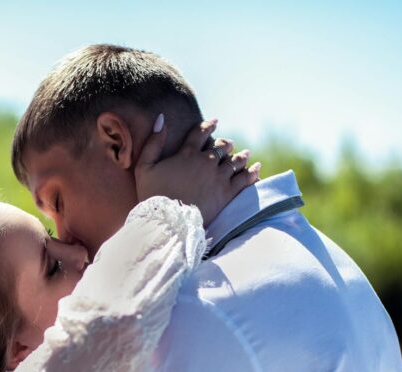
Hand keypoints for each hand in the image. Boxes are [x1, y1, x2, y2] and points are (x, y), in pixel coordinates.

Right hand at [134, 116, 260, 224]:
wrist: (167, 221)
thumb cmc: (151, 195)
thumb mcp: (144, 167)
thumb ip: (153, 143)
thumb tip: (161, 120)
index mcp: (187, 154)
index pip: (201, 132)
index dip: (208, 125)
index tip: (214, 122)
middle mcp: (206, 162)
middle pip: (221, 146)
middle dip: (225, 143)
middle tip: (228, 144)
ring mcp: (218, 177)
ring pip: (235, 161)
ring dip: (240, 156)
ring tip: (244, 154)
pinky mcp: (227, 193)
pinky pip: (244, 179)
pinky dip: (251, 172)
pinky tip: (256, 168)